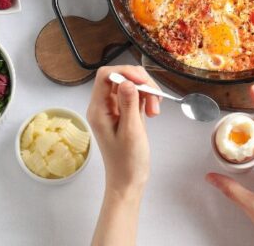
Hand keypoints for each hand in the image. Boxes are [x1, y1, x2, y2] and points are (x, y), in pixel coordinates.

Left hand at [86, 65, 161, 194]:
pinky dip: (147, 98)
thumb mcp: (131, 131)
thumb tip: (127, 81)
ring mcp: (115, 108)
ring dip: (147, 91)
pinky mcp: (126, 112)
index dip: (125, 72)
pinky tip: (153, 111)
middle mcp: (104, 106)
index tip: (143, 82)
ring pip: (131, 84)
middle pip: (121, 77)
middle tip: (154, 100)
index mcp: (98, 109)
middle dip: (140, 83)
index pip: (106, 76)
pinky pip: (136, 95)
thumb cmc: (127, 161)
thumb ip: (129, 104)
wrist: (128, 181)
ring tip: (155, 111)